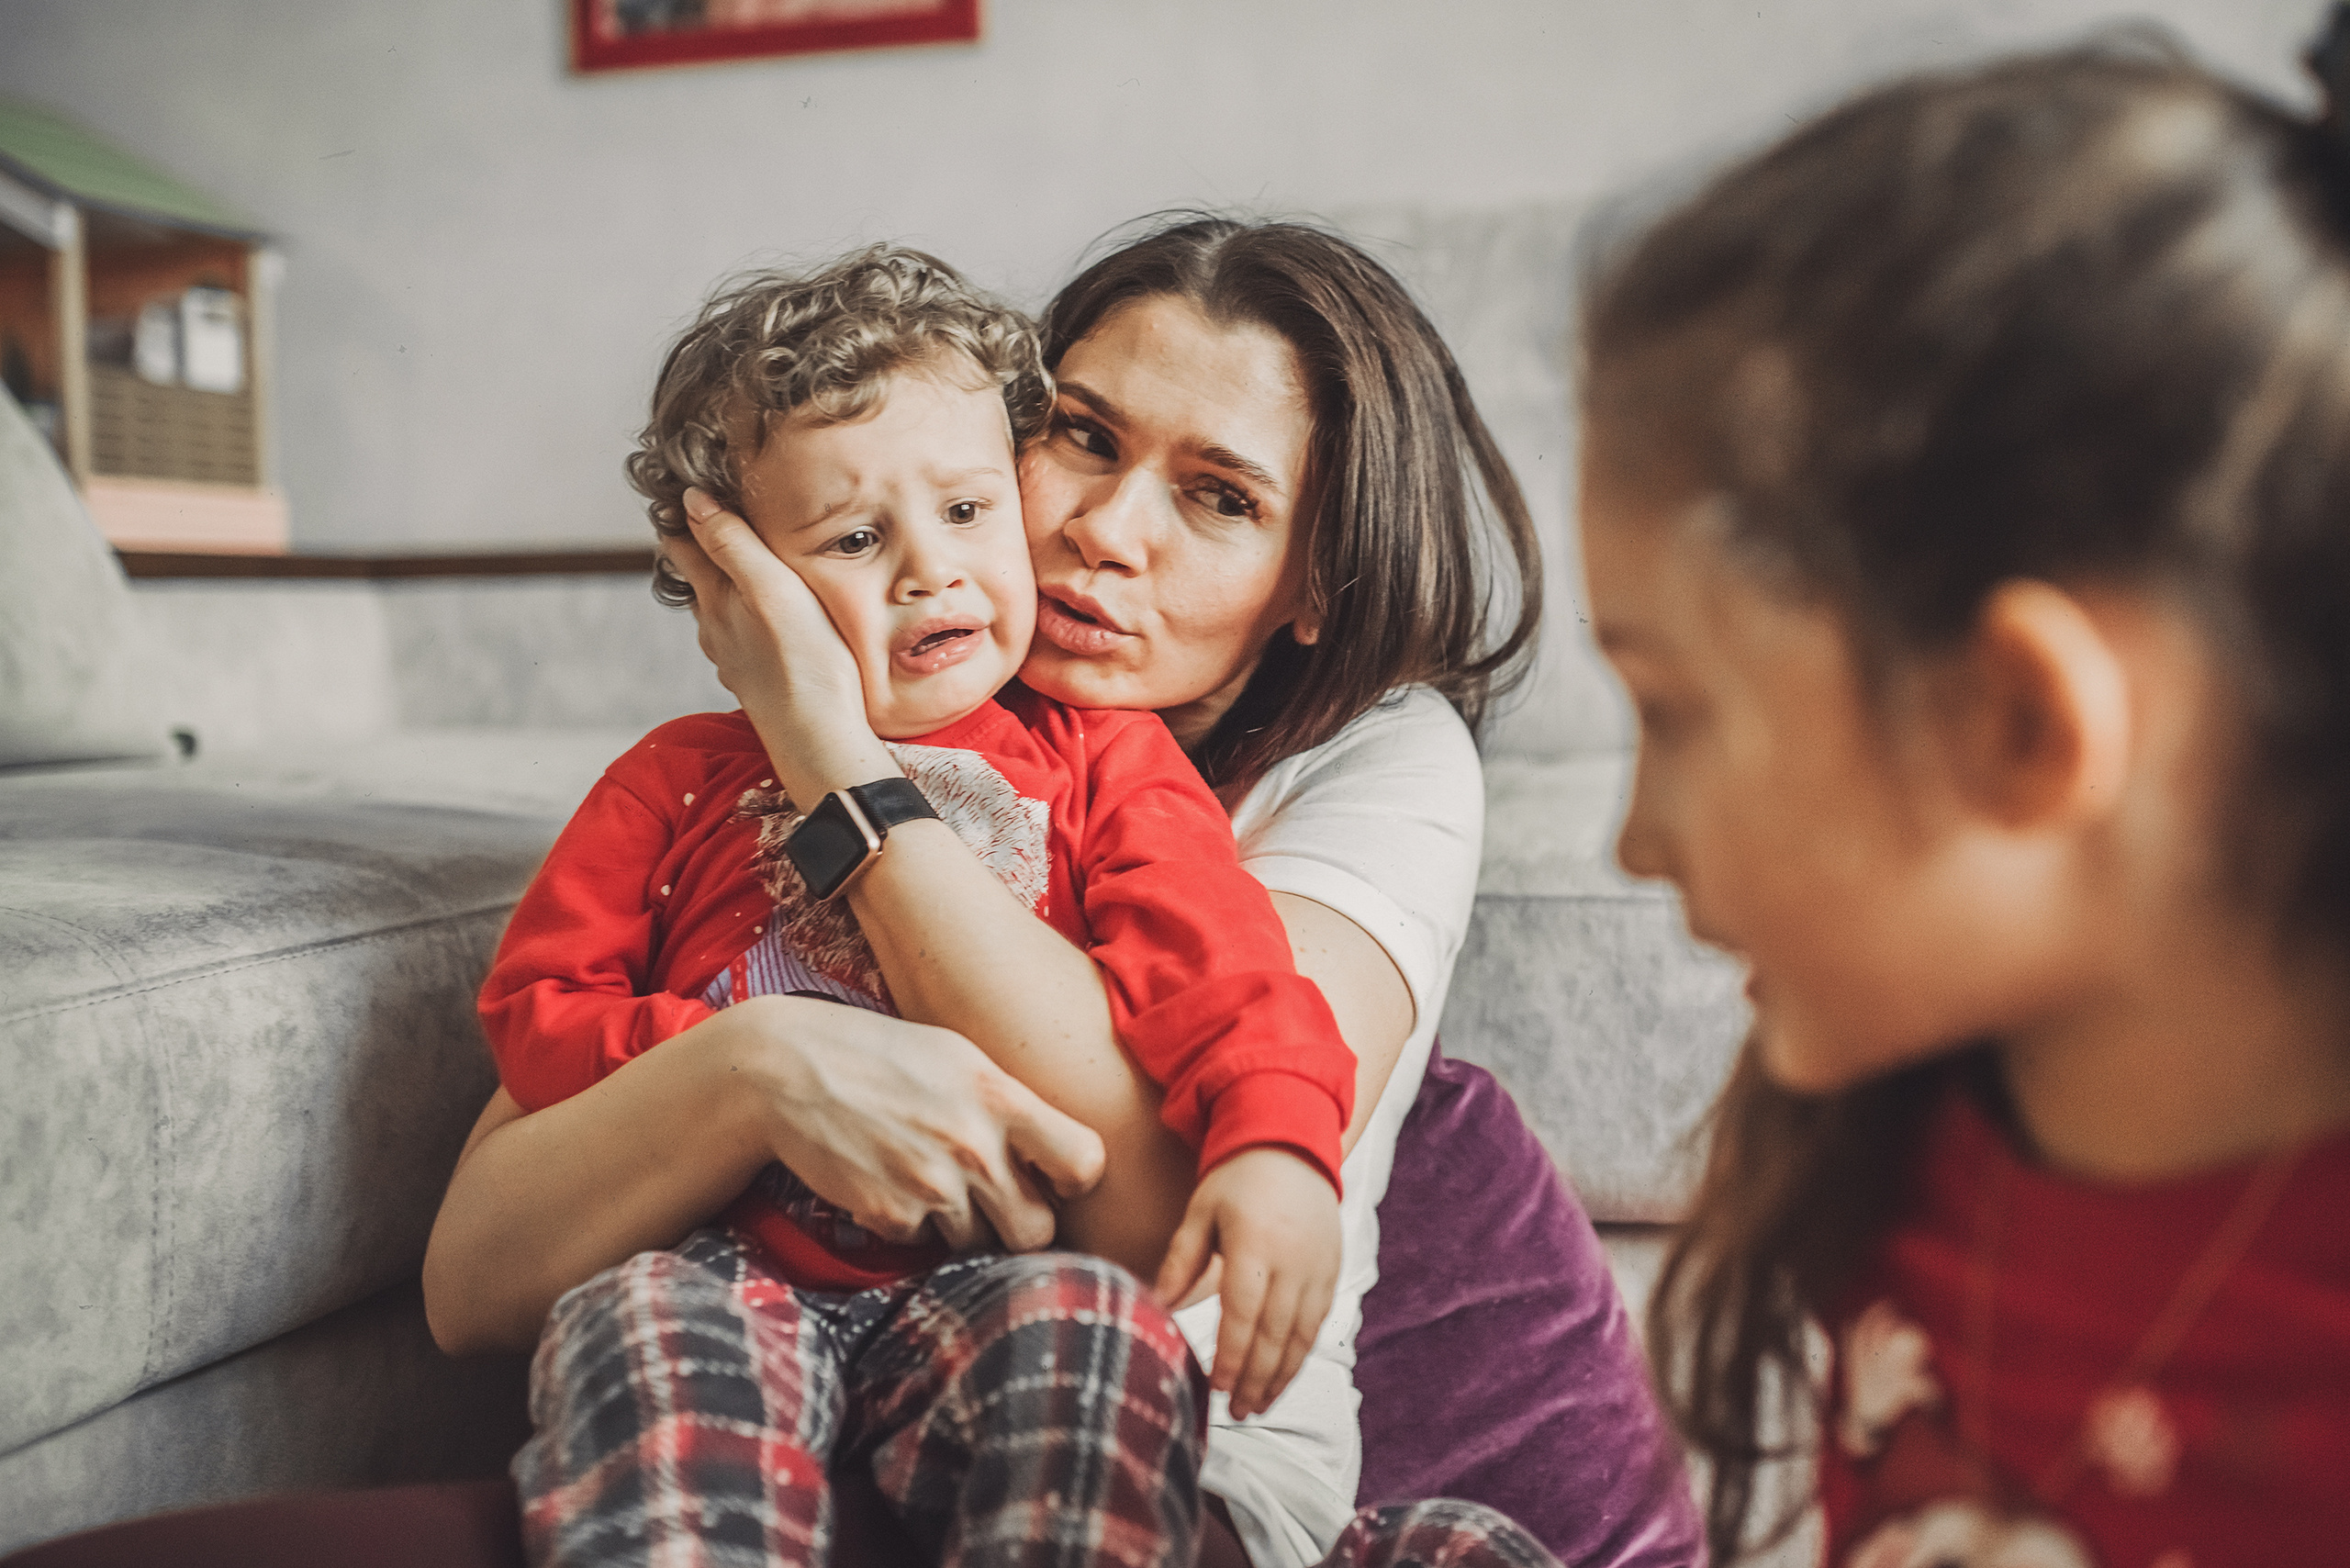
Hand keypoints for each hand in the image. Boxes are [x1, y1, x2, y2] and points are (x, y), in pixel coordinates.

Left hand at [663, 489, 892, 803]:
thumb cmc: (804, 661)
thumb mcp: (770, 587)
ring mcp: (734, 658)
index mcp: (715, 600)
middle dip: (704, 546)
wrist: (820, 738)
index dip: (682, 516)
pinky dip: (749, 616)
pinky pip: (745, 637)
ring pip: (722, 610)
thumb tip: (690, 499)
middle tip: (715, 512)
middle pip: (700, 577)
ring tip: (747, 560)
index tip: (683, 488)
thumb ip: (731, 543)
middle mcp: (716, 630)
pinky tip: (771, 618)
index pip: (683, 545)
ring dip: (729, 584)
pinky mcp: (758, 680)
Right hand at [723, 995, 1106, 1252]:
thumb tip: (1056, 1155)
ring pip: (978, 1243)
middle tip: (997, 1200)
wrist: (788, 1070)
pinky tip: (888, 1180)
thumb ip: (1009, 1104)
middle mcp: (973, 1147)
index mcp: (1000, 1097)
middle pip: (1038, 1232)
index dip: (1076, 1178)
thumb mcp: (958, 1058)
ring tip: (928, 1176)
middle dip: (1021, 1225)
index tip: (1054, 1174)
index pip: (1084, 1161)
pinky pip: (922, 1243)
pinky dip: (910, 1223)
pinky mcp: (889, 1216)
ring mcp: (931, 1187)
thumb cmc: (881, 1056)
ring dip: (962, 1224)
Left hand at [1152, 1146, 1340, 1420]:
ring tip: (1258, 1406)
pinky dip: (1301, 1354)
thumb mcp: (1201, 1211)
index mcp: (1255, 1244)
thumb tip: (1157, 1306)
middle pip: (1275, 1334)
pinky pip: (1318, 1323)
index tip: (1217, 1386)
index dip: (1232, 1354)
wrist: (1291, 1145)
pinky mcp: (1333, 1271)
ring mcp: (1318, 1268)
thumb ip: (1181, 1260)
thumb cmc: (1236, 1180)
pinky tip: (1283, 1376)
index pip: (1244, 1312)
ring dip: (1280, 1376)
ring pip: (1301, 1336)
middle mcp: (1293, 1261)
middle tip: (1237, 1411)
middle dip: (1255, 1378)